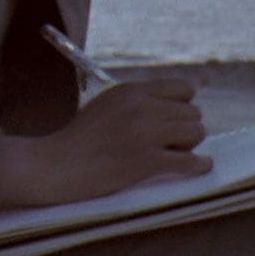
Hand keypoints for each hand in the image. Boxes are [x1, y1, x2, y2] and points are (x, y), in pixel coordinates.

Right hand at [0, 78, 211, 206]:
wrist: (53, 166)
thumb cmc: (78, 140)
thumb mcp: (107, 104)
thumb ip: (137, 102)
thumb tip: (173, 109)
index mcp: (132, 90)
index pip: (183, 88)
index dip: (183, 106)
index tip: (174, 121)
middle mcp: (140, 106)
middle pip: (193, 112)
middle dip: (185, 129)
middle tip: (169, 144)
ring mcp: (143, 133)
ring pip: (195, 132)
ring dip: (189, 146)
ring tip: (171, 155)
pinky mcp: (144, 161)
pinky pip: (189, 160)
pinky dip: (198, 166)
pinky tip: (201, 167)